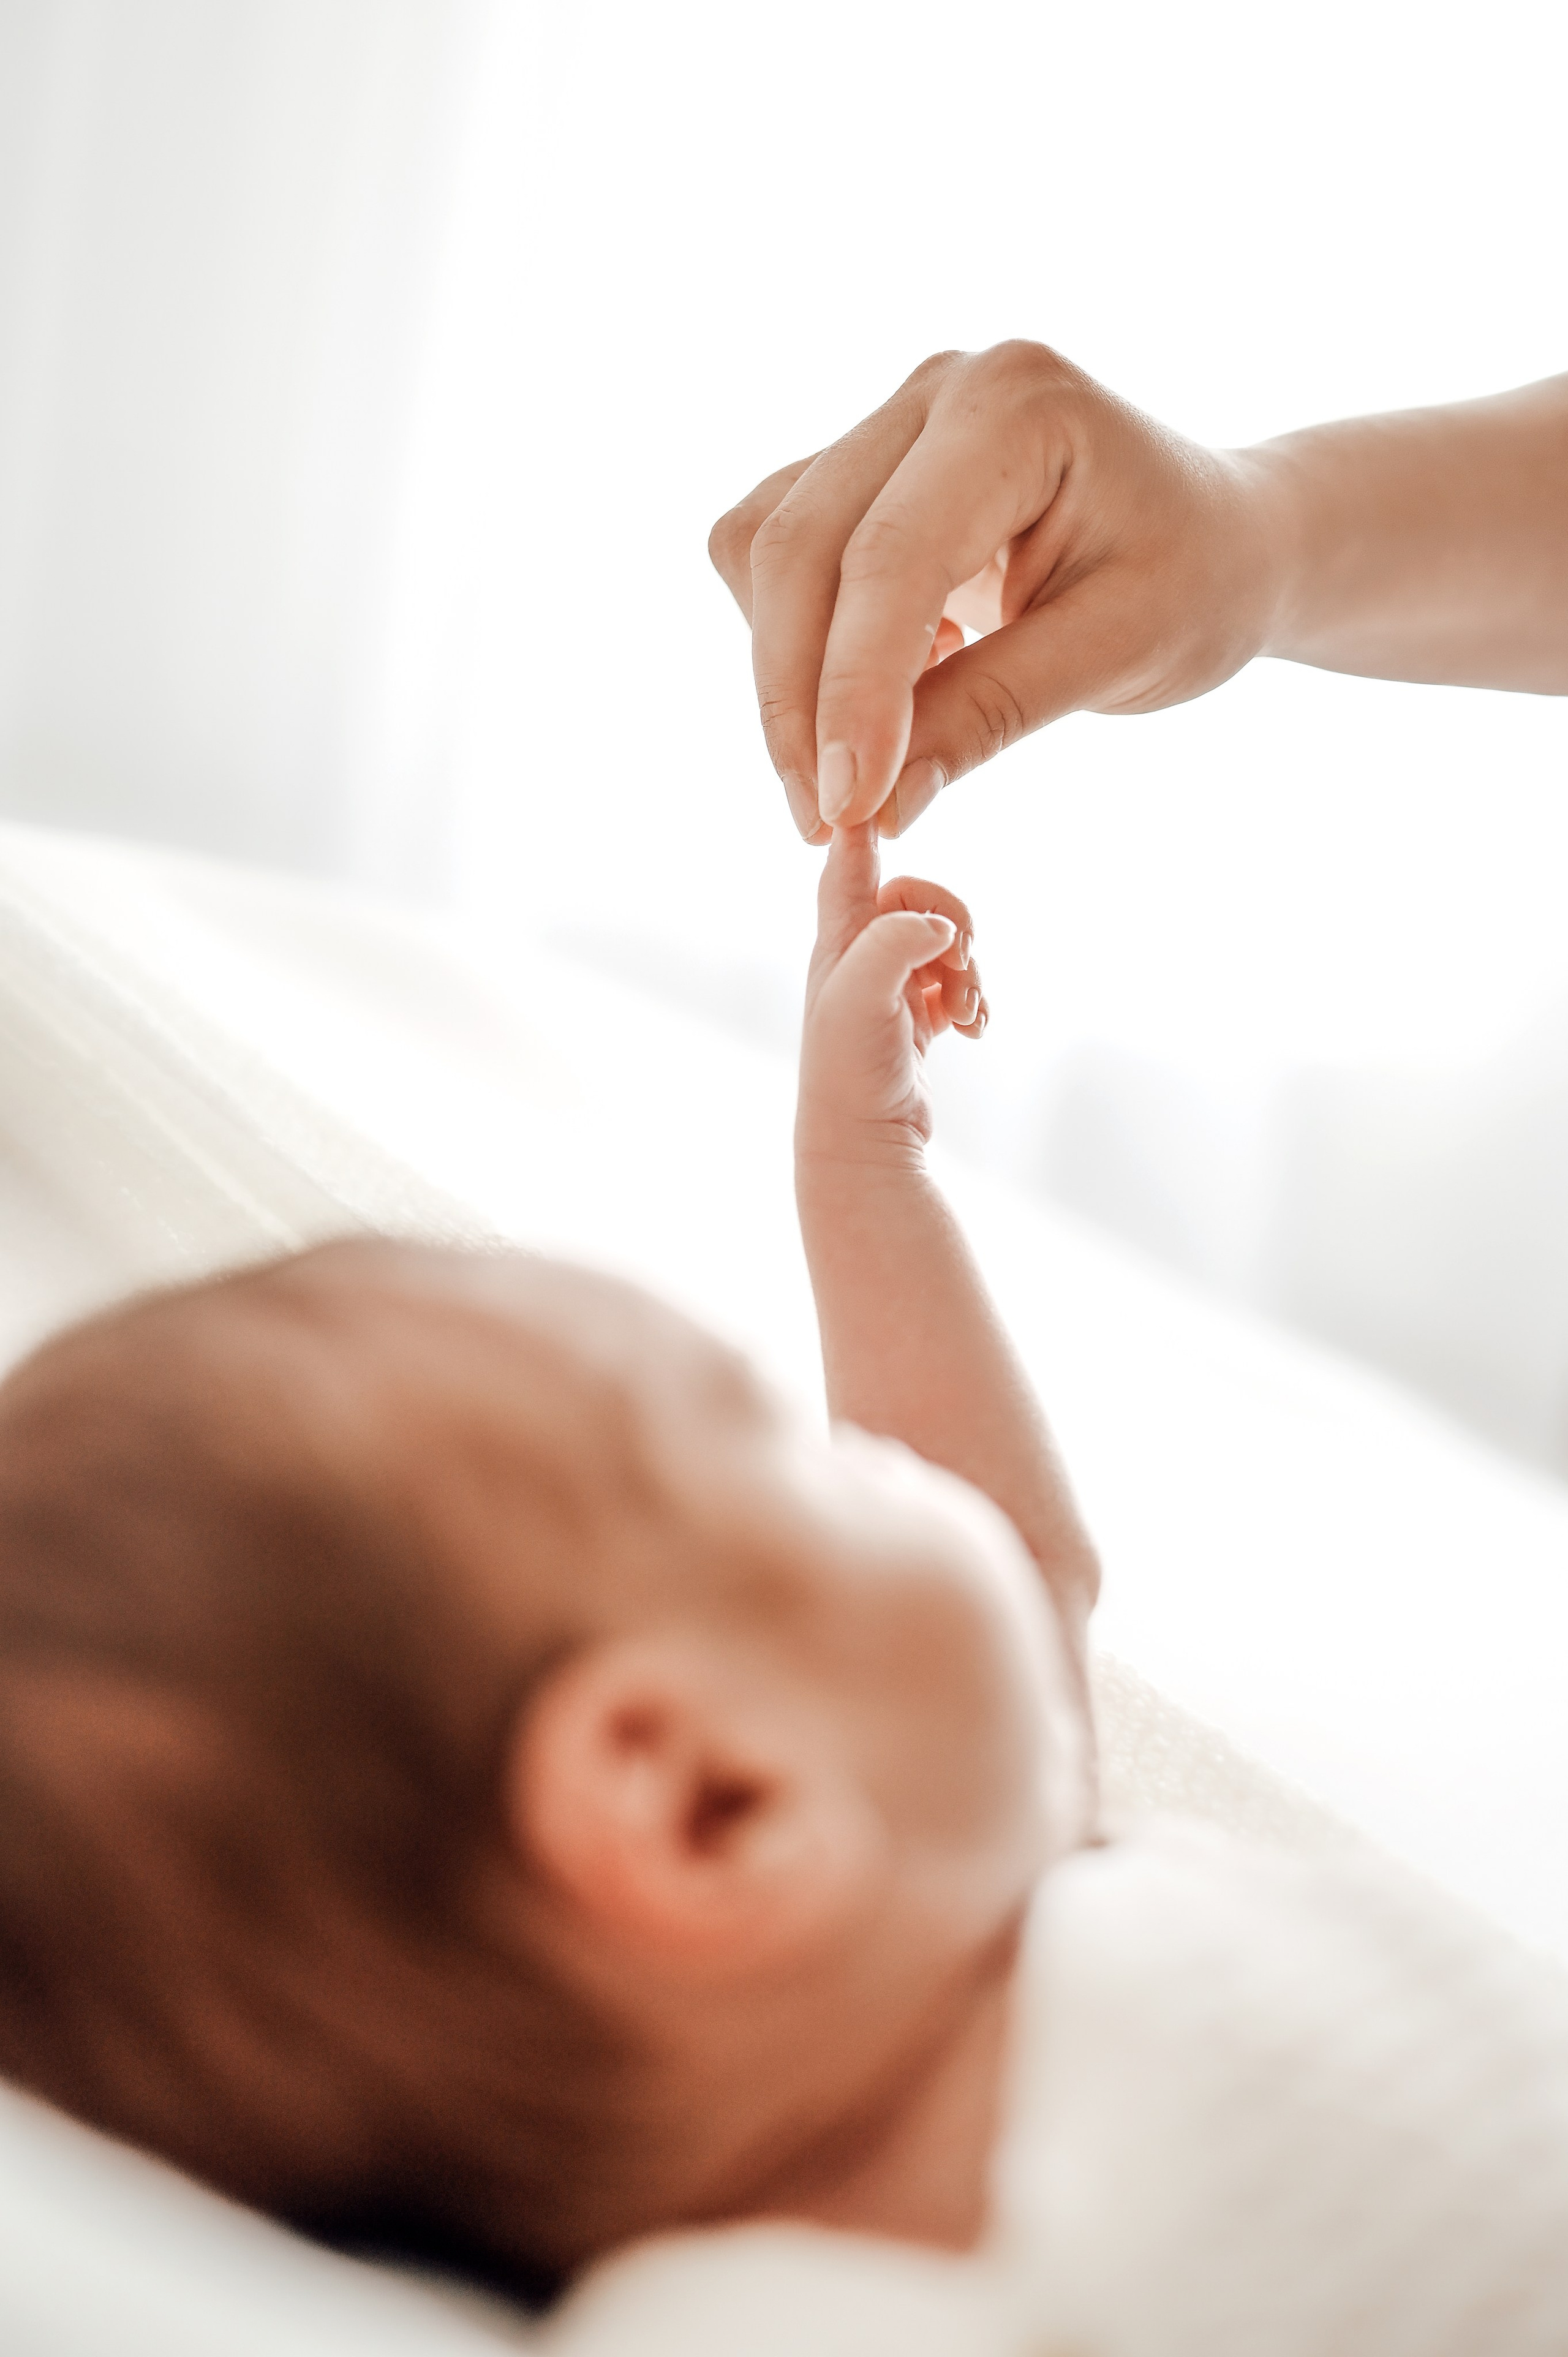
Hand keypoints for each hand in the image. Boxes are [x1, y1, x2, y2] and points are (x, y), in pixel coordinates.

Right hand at [710, 341, 1278, 837]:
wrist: (1219, 539)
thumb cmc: (1194, 585)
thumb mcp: (1119, 655)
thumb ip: (991, 715)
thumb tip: (874, 807)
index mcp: (1017, 404)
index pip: (891, 556)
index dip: (853, 691)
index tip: (845, 807)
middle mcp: (937, 389)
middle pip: (798, 548)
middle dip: (798, 700)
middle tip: (828, 822)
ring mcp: (887, 421)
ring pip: (762, 552)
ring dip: (785, 675)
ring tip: (865, 759)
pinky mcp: (855, 470)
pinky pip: (771, 558)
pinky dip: (799, 645)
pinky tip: (884, 690)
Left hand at [797, 824, 985, 1158]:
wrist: (861, 1144)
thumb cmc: (848, 1070)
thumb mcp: (861, 997)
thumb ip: (893, 944)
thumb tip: (937, 925)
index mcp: (839, 938)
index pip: (851, 860)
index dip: (867, 824)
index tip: (887, 792)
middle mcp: (860, 956)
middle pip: (920, 899)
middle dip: (953, 923)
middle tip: (961, 960)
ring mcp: (891, 987)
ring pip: (946, 943)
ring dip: (969, 969)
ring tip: (967, 1010)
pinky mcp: (917, 1018)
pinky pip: (958, 985)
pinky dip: (975, 998)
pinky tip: (975, 1027)